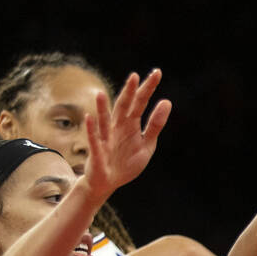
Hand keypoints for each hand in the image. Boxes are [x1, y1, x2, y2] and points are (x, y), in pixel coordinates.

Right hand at [84, 69, 172, 197]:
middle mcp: (117, 127)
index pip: (140, 103)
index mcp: (130, 125)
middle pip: (123, 107)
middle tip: (135, 76)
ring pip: (104, 121)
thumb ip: (155, 125)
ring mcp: (106, 138)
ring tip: (101, 94)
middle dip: (128, 93)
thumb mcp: (147, 145)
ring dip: (102, 109)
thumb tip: (167, 102)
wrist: (109, 182)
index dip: (147, 89)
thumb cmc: (127, 162)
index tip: (157, 73)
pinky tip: (89, 118)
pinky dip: (92, 130)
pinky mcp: (97, 152)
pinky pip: (94, 140)